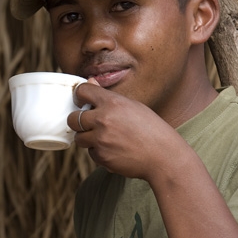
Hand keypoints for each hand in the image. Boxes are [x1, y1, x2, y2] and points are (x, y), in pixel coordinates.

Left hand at [69, 78, 192, 180]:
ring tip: (106, 138)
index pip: (82, 91)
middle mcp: (104, 119)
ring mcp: (101, 139)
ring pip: (79, 138)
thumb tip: (89, 80)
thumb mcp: (133, 106)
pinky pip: (91, 153)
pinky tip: (115, 150)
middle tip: (89, 124)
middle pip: (73, 118)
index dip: (80, 96)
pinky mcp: (102, 157)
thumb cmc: (152, 129)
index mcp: (113, 102)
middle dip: (78, 121)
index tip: (83, 101)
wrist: (163, 156)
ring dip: (88, 138)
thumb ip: (108, 96)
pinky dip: (99, 152)